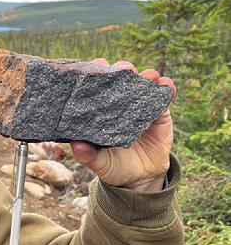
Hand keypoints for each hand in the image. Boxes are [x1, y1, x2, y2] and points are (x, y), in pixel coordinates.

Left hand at [70, 59, 175, 191]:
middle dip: (121, 69)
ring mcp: (140, 105)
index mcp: (100, 110)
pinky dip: (166, 88)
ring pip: (143, 83)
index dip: (96, 73)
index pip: (96, 86)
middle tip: (123, 69)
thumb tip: (76, 145)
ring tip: (147, 76)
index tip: (96, 66)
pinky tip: (165, 84)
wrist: (141, 178)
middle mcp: (119, 103)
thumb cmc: (113, 166)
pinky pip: (165, 97)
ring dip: (145, 76)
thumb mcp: (99, 163)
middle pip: (120, 79)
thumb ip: (88, 155)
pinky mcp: (160, 113)